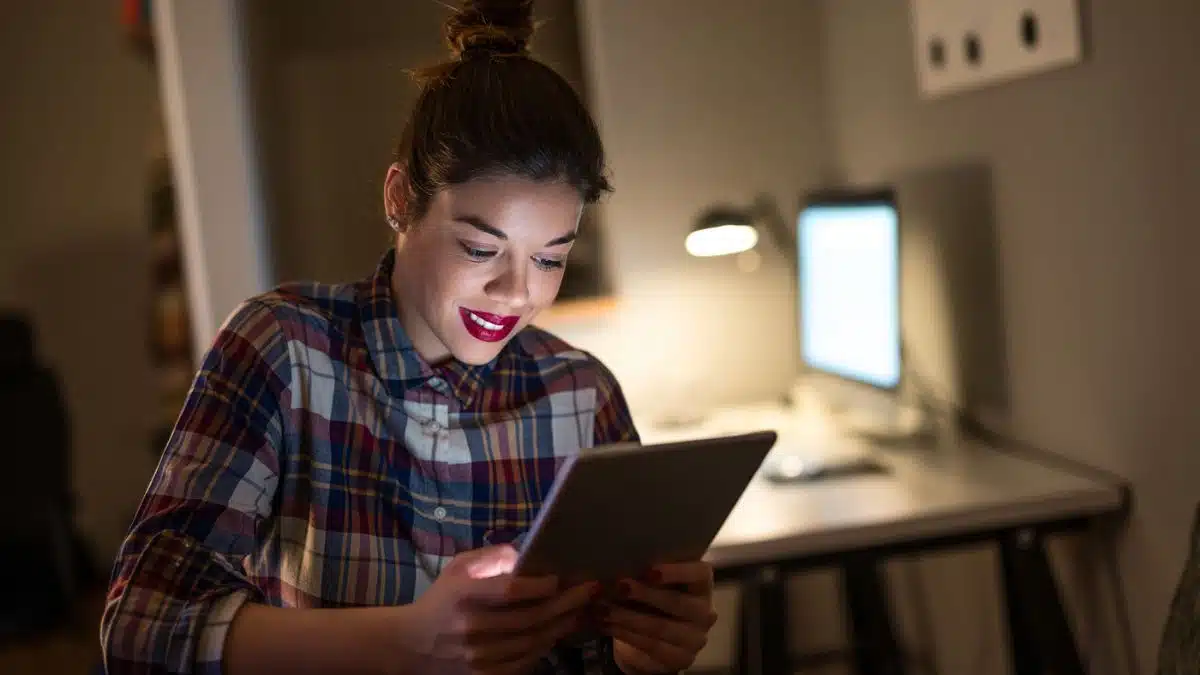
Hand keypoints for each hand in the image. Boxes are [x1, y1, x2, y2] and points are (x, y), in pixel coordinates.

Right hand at [401, 544, 598, 674]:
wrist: (412, 645)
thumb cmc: (443, 599)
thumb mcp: (459, 567)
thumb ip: (492, 557)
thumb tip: (525, 554)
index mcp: (464, 594)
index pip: (510, 590)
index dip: (541, 585)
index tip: (561, 577)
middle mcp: (472, 626)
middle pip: (531, 618)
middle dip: (566, 603)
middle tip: (591, 590)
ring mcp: (478, 655)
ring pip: (533, 641)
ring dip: (562, 625)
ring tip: (581, 610)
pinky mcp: (484, 674)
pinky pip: (525, 662)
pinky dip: (545, 646)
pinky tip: (557, 632)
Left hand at [598, 562, 717, 673]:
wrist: (653, 634)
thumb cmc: (654, 595)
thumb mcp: (653, 580)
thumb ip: (646, 570)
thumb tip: (620, 561)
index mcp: (702, 584)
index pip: (700, 573)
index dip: (676, 572)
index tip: (649, 570)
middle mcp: (705, 612)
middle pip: (677, 602)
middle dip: (645, 594)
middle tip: (618, 585)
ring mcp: (696, 638)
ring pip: (660, 627)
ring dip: (627, 617)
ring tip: (602, 608)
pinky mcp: (682, 659)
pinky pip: (651, 646)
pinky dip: (625, 634)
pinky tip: (606, 625)